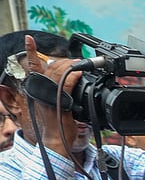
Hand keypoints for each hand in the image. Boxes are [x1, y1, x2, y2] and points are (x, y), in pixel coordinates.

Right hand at [22, 36, 81, 155]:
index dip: (30, 52)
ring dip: (70, 66)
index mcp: (37, 89)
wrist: (56, 140)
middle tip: (75, 59)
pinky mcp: (57, 102)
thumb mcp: (55, 104)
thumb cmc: (57, 124)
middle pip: (49, 68)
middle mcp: (40, 91)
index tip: (29, 39)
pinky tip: (79, 72)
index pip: (32, 67)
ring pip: (57, 74)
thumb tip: (67, 80)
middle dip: (63, 61)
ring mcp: (48, 96)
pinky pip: (65, 85)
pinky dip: (73, 77)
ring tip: (80, 63)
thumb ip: (58, 91)